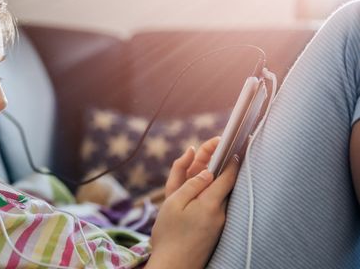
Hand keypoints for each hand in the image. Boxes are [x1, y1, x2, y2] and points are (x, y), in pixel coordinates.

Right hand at [145, 139, 240, 268]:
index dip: (229, 158)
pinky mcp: (213, 229)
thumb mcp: (173, 203)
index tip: (230, 144)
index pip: (227, 176)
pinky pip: (212, 204)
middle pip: (221, 181)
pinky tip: (201, 183)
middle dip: (217, 162)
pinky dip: (207, 190)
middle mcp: (219, 212)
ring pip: (217, 192)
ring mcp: (217, 221)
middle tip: (213, 144)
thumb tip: (207, 171)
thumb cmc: (169, 235)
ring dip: (212, 175)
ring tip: (202, 158)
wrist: (175, 266)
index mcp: (210, 203)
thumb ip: (191, 184)